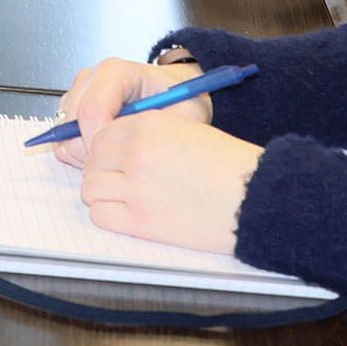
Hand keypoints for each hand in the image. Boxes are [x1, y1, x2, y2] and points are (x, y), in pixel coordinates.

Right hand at [44, 54, 208, 169]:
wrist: (180, 94)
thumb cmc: (182, 101)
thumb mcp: (183, 117)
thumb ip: (155, 133)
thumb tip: (125, 152)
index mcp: (116, 72)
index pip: (91, 111)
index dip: (101, 144)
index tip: (121, 160)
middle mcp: (92, 78)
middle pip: (71, 124)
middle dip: (92, 150)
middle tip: (124, 158)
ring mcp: (79, 92)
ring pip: (63, 133)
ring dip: (87, 151)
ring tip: (121, 150)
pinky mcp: (73, 107)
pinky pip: (64, 138)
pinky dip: (82, 151)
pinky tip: (110, 149)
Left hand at [76, 111, 260, 255]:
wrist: (256, 198)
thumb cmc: (231, 167)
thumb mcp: (188, 132)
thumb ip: (149, 135)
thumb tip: (115, 147)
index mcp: (149, 125)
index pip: (102, 133)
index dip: (106, 148)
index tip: (114, 158)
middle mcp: (137, 152)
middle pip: (93, 159)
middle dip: (102, 169)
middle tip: (118, 179)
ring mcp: (135, 186)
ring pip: (90, 186)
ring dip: (102, 191)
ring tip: (123, 196)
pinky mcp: (139, 220)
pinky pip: (100, 214)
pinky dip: (107, 214)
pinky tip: (126, 213)